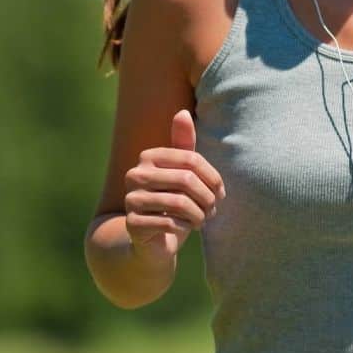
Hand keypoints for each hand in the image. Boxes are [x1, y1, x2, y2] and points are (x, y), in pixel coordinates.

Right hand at [123, 109, 224, 259]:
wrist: (153, 240)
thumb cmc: (173, 201)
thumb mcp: (182, 173)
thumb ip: (184, 145)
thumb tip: (183, 113)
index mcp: (148, 157)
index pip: (191, 159)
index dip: (213, 177)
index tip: (221, 193)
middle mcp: (135, 174)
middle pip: (187, 180)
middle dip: (208, 198)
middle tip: (213, 209)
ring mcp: (131, 199)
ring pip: (180, 203)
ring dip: (199, 214)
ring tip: (203, 219)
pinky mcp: (132, 224)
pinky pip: (170, 223)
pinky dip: (185, 227)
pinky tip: (187, 228)